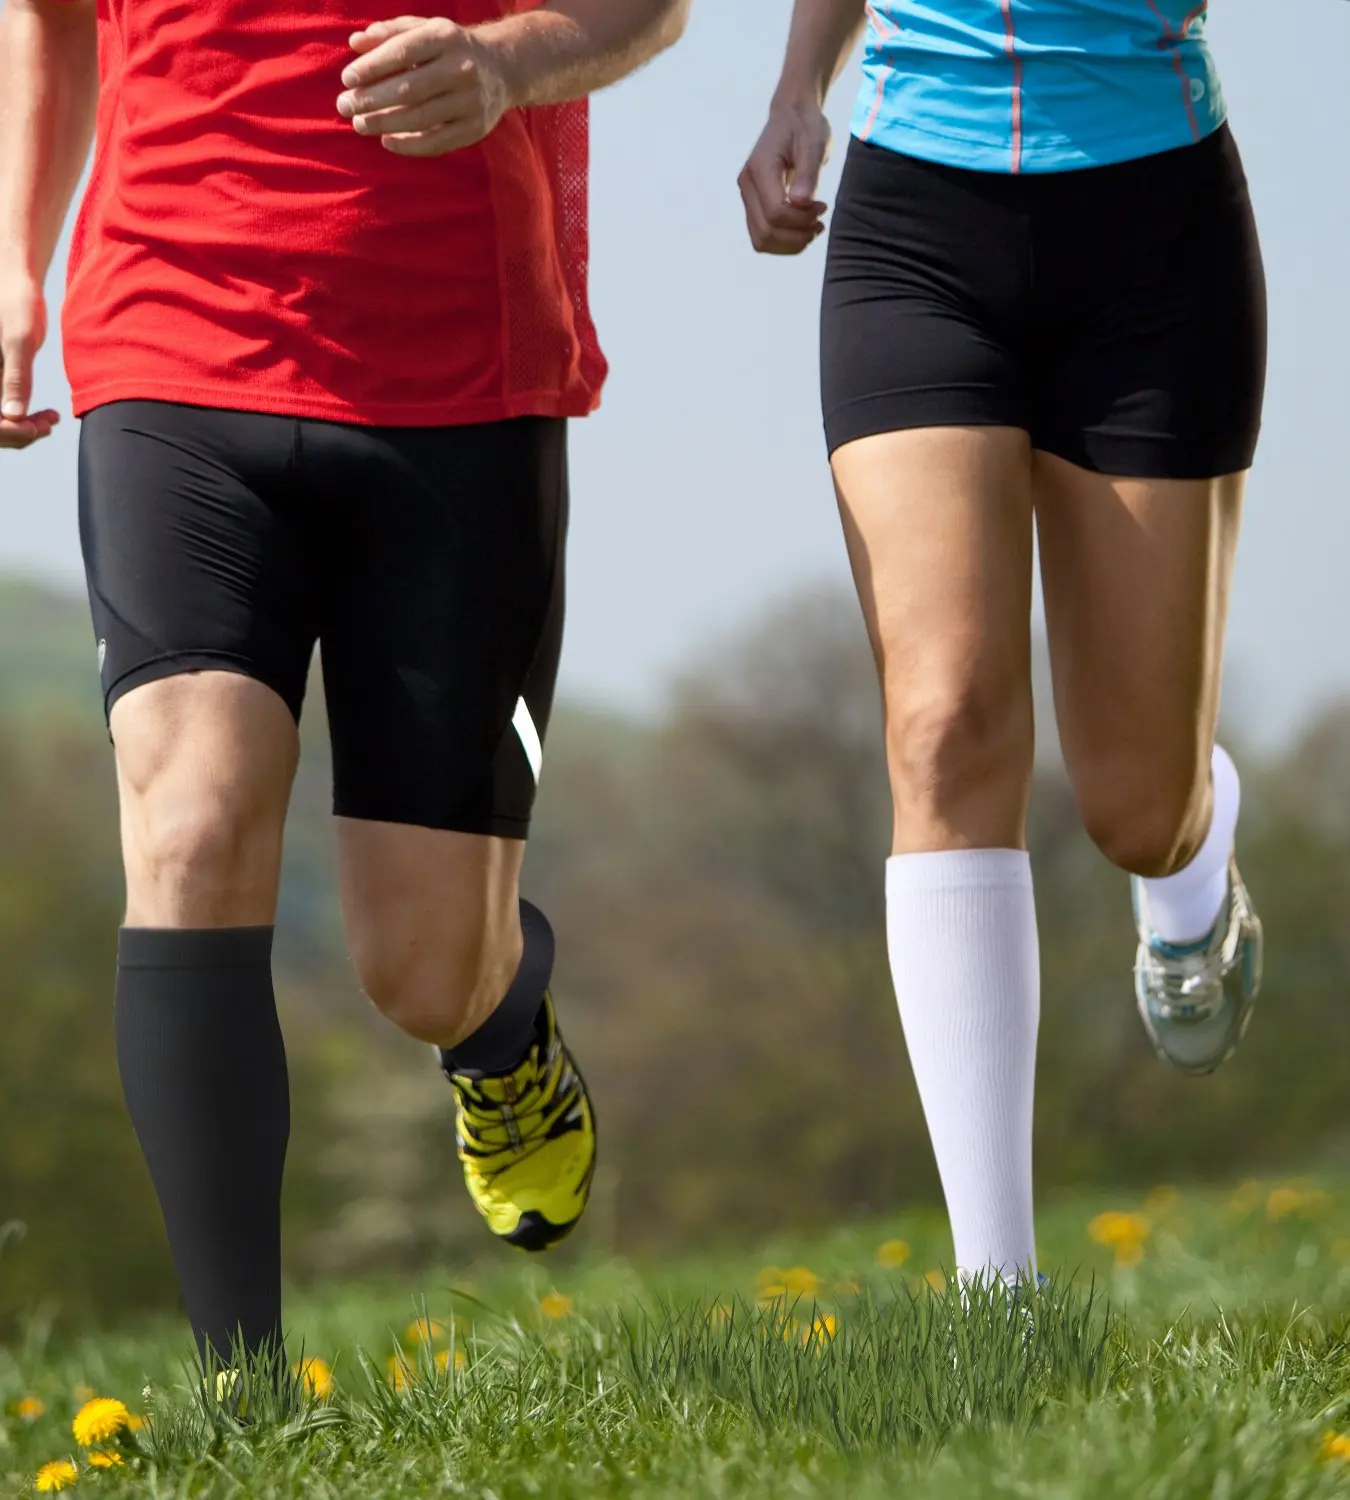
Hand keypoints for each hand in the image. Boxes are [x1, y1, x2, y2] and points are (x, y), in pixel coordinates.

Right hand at [0, 273, 58, 451]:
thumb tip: (13, 415)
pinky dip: (25, 418)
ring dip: (23, 428)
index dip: (7, 430)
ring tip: (51, 420)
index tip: (34, 429)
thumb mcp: (20, 340)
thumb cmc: (18, 301)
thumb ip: (15, 377)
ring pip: (0, 419)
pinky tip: (48, 416)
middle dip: (16, 432)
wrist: (18, 280)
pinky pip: (5, 410)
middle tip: (48, 425)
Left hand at [338, 16, 511, 157]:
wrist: (501, 69)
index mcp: (445, 37)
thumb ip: (389, 33)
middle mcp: (461, 68)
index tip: (346, 79)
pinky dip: (409, 145)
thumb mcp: (423, 30)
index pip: (402, 53)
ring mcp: (471, 101)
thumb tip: (355, 42)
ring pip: (421, 118)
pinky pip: (437, 142)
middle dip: (372, 99)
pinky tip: (386, 141)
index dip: (372, 67)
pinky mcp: (475, 128)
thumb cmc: (449, 48)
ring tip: (360, 124)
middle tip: (344, 106)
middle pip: (409, 89)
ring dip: (385, 124)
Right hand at [738, 101, 830, 255]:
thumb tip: (801, 202)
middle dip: (797, 235)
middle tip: (819, 221)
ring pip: (762, 241)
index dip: (802, 219)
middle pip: (766, 232)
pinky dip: (784, 241)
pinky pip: (763, 236)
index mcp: (759, 169)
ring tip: (813, 228)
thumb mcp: (814, 143)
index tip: (823, 206)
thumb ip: (808, 173)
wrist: (791, 116)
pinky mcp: (753, 205)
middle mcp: (747, 185)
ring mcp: (747, 197)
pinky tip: (803, 229)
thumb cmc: (805, 126)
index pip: (776, 212)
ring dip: (790, 243)